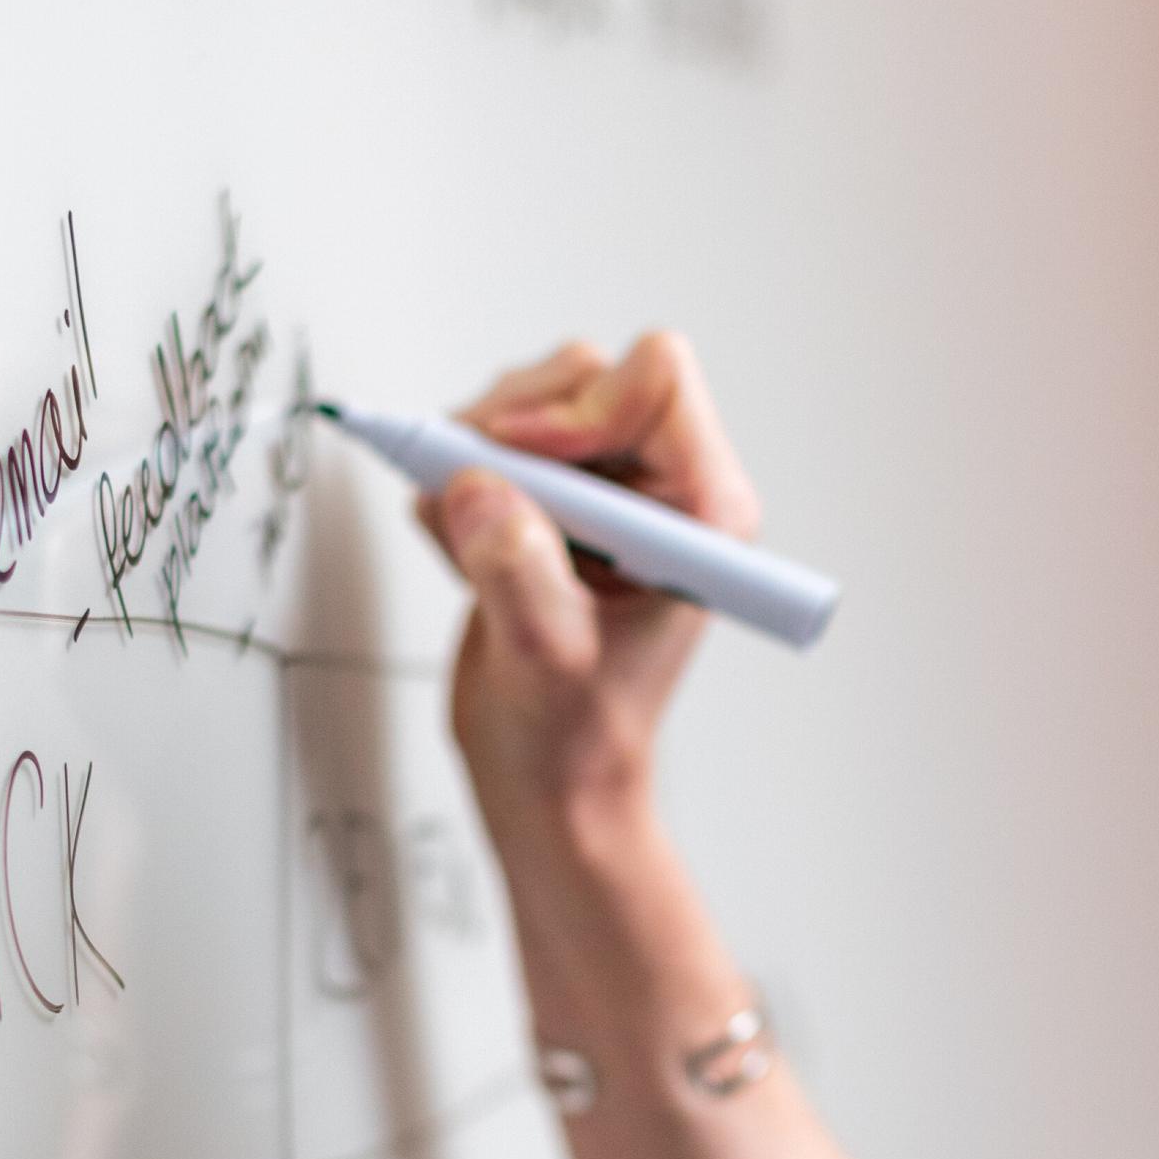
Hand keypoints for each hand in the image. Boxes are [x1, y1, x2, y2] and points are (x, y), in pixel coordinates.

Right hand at [414, 331, 764, 842]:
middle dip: (512, 428)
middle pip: (585, 376)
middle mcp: (662, 489)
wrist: (548, 782)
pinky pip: (491, 444)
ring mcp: (605, 493)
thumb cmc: (576, 740)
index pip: (656, 380)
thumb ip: (517, 571)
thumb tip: (476, 488)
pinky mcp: (551, 503)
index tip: (517, 467)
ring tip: (466, 543)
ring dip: (476, 456)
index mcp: (702, 512)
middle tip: (472, 496)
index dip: (576, 410)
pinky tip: (461, 555)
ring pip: (532, 401)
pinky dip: (455, 485)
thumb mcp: (547, 662)